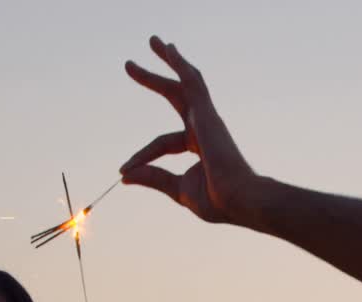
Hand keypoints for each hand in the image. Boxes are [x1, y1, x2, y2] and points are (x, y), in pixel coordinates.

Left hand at [121, 35, 257, 224]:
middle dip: (154, 80)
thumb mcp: (177, 188)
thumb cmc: (216, 200)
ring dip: (169, 61)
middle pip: (175, 97)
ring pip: (185, 82)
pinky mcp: (206, 113)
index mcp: (200, 145)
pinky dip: (180, 64)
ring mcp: (207, 118)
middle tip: (129, 66)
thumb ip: (153, 177)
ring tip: (153, 42)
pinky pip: (192, 81)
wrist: (238, 200)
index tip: (123, 170)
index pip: (162, 143)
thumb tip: (125, 175)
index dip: (142, 156)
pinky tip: (168, 49)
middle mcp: (204, 127)